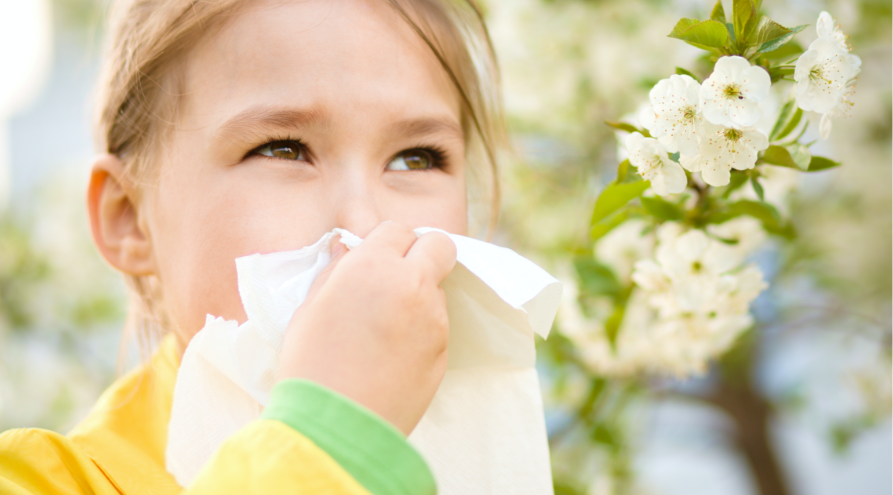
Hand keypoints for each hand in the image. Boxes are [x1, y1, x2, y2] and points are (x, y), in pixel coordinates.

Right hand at [276, 222, 456, 435]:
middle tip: (398, 274)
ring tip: (386, 327)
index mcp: (374, 266)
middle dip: (422, 252)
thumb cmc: (311, 364)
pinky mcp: (444, 351)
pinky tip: (393, 353)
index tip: (374, 258)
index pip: (397, 229)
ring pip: (438, 289)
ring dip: (420, 295)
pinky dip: (422, 329)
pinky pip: (438, 325)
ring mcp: (434, 320)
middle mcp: (413, 285)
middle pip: (440, 245)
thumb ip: (334, 272)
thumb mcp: (309, 309)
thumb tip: (346, 251)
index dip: (385, 242)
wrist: (336, 425)